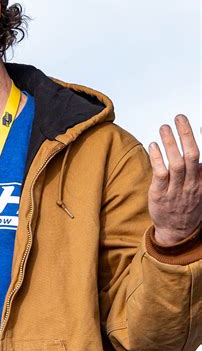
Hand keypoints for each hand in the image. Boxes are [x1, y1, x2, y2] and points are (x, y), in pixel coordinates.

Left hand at [148, 114, 200, 245]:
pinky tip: (153, 146)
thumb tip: (196, 156)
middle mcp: (192, 185)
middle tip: (179, 118)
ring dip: (170, 143)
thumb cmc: (186, 207)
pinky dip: (157, 158)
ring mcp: (176, 190)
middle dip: (186, 135)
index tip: (196, 125)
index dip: (198, 141)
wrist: (177, 233)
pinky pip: (160, 174)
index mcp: (201, 182)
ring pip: (176, 163)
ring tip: (164, 127)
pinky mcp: (160, 194)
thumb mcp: (199, 190)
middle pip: (191, 156)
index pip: (201, 158)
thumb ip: (199, 173)